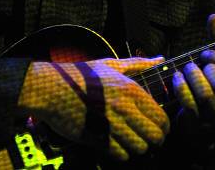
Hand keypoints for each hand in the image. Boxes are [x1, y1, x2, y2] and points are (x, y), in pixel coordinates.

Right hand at [18, 56, 169, 161]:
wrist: (52, 89)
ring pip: (140, 148)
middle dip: (154, 139)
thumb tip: (159, 59)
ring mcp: (111, 124)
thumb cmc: (82, 75)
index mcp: (130, 89)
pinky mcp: (97, 138)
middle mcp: (123, 107)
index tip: (156, 126)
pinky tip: (116, 143)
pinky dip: (122, 152)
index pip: (161, 117)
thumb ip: (137, 64)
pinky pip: (121, 155)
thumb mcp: (110, 64)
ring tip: (131, 139)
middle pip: (155, 136)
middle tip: (147, 136)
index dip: (162, 125)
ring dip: (138, 147)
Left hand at [173, 14, 214, 130]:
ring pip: (206, 95)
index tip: (205, 53)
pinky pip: (189, 105)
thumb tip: (214, 17)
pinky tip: (176, 78)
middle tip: (194, 63)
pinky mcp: (199, 125)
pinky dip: (180, 87)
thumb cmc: (210, 79)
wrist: (198, 113)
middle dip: (204, 67)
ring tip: (185, 69)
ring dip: (191, 76)